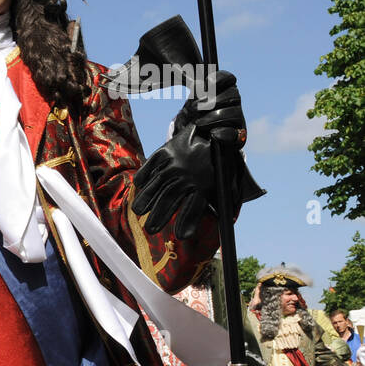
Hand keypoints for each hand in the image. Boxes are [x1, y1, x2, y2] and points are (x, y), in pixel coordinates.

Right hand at [131, 122, 262, 238]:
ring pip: (155, 185)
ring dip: (145, 200)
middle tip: (151, 230)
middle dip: (158, 217)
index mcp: (205, 183)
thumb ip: (225, 199)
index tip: (181, 237)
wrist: (216, 128)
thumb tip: (227, 221)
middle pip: (168, 199)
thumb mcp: (227, 179)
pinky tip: (139, 189)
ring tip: (138, 213)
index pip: (194, 208)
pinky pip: (149, 168)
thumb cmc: (222, 161)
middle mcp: (187, 174)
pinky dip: (143, 179)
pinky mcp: (164, 152)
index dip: (187, 223)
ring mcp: (173, 162)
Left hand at [170, 70, 243, 140]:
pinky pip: (236, 134)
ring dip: (213, 117)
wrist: (191, 143)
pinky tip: (213, 133)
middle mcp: (234, 104)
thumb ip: (193, 93)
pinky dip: (224, 133)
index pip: (229, 79)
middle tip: (195, 108)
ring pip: (235, 113)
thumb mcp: (189, 104)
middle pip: (233, 94)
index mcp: (224, 91)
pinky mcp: (237, 138)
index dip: (220, 78)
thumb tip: (193, 80)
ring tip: (198, 123)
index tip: (207, 82)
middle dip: (212, 100)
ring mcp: (237, 120)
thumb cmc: (192, 120)